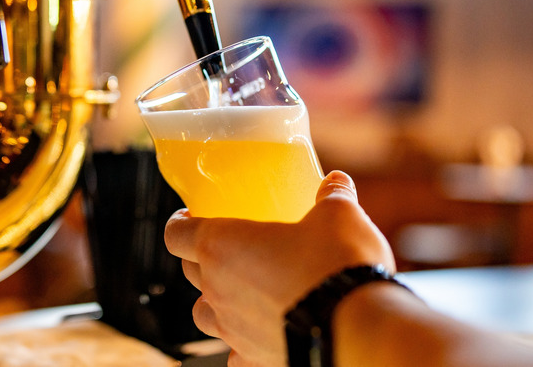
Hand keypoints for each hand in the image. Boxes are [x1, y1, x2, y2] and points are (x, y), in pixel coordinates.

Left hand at [165, 171, 394, 365]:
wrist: (356, 327)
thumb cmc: (336, 264)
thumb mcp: (338, 216)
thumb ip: (331, 196)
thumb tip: (336, 183)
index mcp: (223, 246)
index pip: (176, 233)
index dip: (180, 223)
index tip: (191, 217)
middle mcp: (218, 289)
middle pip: (189, 271)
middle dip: (201, 258)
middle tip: (229, 247)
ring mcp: (232, 329)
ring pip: (203, 314)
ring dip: (215, 301)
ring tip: (241, 292)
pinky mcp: (254, 359)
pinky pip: (234, 353)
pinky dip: (241, 344)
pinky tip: (260, 334)